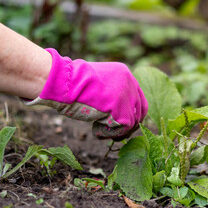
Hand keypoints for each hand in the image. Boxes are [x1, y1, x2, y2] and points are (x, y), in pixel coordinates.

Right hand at [25, 48, 147, 138]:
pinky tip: (96, 130)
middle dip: (129, 125)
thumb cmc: (74, 83)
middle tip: (115, 134)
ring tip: (99, 130)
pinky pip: (122, 129)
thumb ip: (111, 92)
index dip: (132, 113)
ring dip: (116, 130)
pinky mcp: (122, 110)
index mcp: (125, 73)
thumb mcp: (98, 82)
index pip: (138, 97)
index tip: (122, 123)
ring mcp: (128, 97)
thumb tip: (117, 112)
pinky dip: (109, 133)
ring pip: (131, 123)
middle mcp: (131, 83)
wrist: (67, 82)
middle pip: (140, 111)